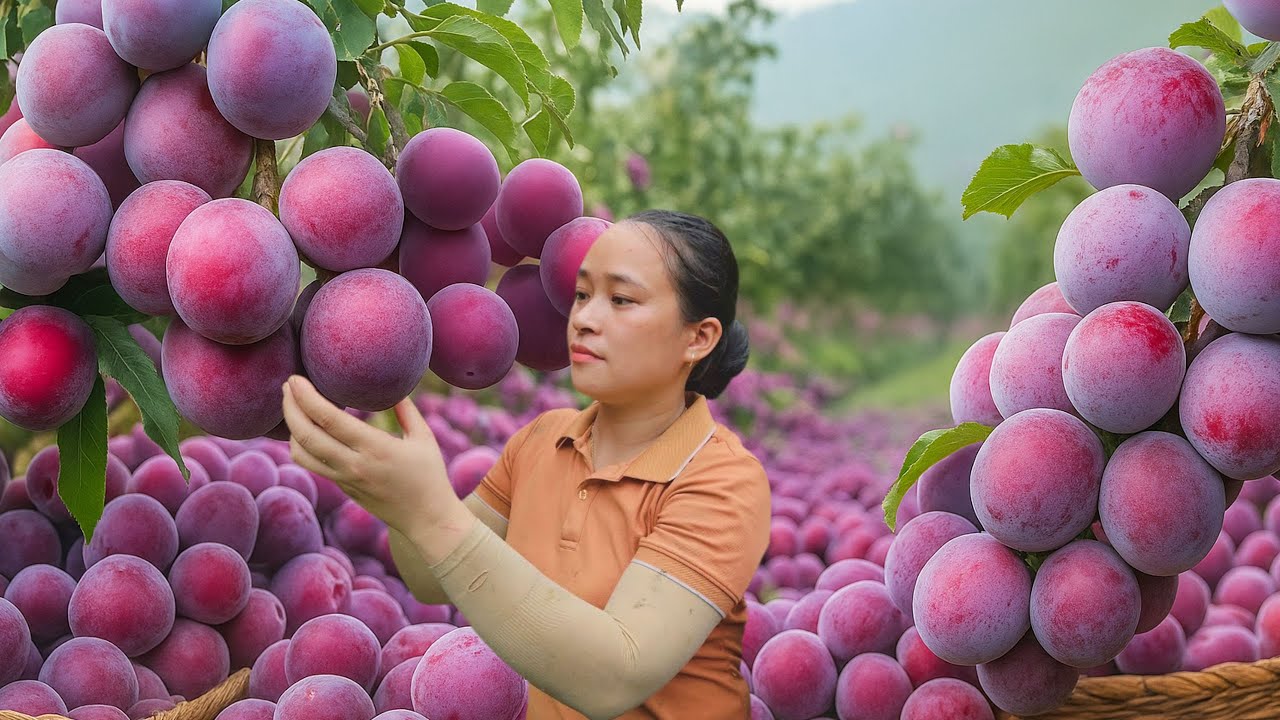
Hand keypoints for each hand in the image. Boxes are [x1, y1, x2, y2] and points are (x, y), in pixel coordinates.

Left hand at [281, 375, 462, 539]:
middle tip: (286, 385)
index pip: (329, 419)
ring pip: (301, 453)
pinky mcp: (342, 487)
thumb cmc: (429, 475)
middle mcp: (354, 465)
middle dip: (290, 407)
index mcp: (375, 448)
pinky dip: (300, 444)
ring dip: (290, 428)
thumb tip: (391, 386)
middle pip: (307, 435)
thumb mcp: (423, 438)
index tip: (295, 379)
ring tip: (292, 406)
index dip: (306, 397)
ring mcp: (345, 479)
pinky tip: (304, 429)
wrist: (425, 519)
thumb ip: (406, 410)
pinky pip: (311, 464)